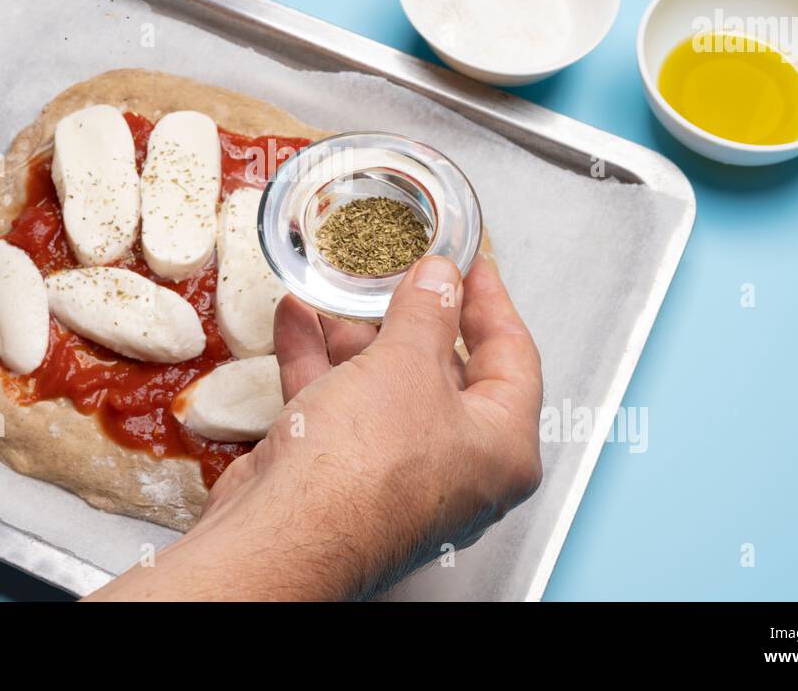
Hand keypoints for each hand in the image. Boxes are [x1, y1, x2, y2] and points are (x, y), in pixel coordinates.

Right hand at [92, 254, 542, 600]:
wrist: (283, 534)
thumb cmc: (362, 469)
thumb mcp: (407, 363)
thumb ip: (427, 311)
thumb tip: (440, 279)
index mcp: (501, 447)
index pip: (514, 358)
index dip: (491, 301)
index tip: (471, 264)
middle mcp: (457, 467)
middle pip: (445, 371)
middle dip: (412, 316)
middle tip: (400, 269)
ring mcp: (397, 473)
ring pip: (385, 386)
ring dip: (357, 336)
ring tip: (339, 287)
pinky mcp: (343, 475)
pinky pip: (339, 405)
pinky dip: (319, 362)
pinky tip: (297, 320)